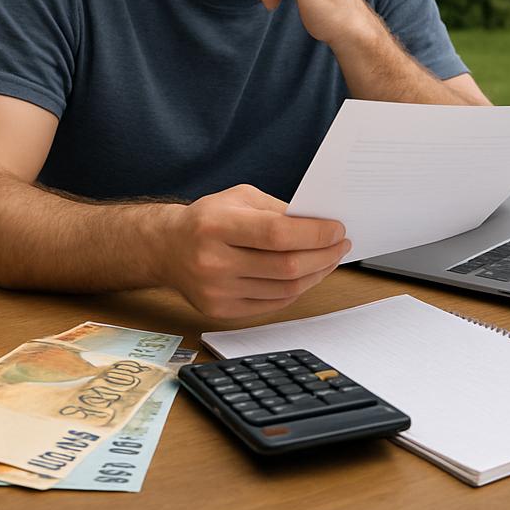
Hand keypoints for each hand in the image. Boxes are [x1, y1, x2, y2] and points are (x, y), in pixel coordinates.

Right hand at [160, 184, 348, 318]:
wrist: (167, 248)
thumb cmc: (208, 218)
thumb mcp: (239, 198)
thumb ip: (277, 210)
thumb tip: (320, 224)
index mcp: (217, 225)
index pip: (276, 234)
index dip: (314, 233)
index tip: (337, 229)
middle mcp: (214, 261)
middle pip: (285, 266)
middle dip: (323, 255)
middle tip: (341, 244)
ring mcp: (216, 291)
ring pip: (284, 289)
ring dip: (316, 274)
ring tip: (329, 259)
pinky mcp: (220, 311)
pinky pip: (273, 304)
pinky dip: (296, 290)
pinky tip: (307, 275)